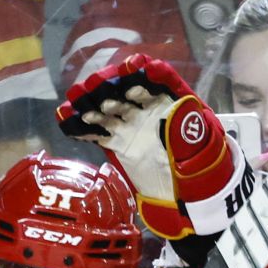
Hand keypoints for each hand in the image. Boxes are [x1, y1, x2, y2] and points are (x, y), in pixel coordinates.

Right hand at [58, 54, 253, 238]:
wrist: (186, 198)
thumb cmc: (197, 170)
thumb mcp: (199, 151)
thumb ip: (188, 131)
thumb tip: (181, 109)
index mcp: (173, 105)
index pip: (160, 81)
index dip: (146, 74)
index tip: (133, 69)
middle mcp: (149, 111)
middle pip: (128, 93)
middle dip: (111, 88)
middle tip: (93, 87)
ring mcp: (132, 127)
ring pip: (110, 112)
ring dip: (92, 107)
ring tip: (76, 106)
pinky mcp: (119, 144)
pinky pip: (100, 134)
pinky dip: (85, 130)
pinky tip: (68, 123)